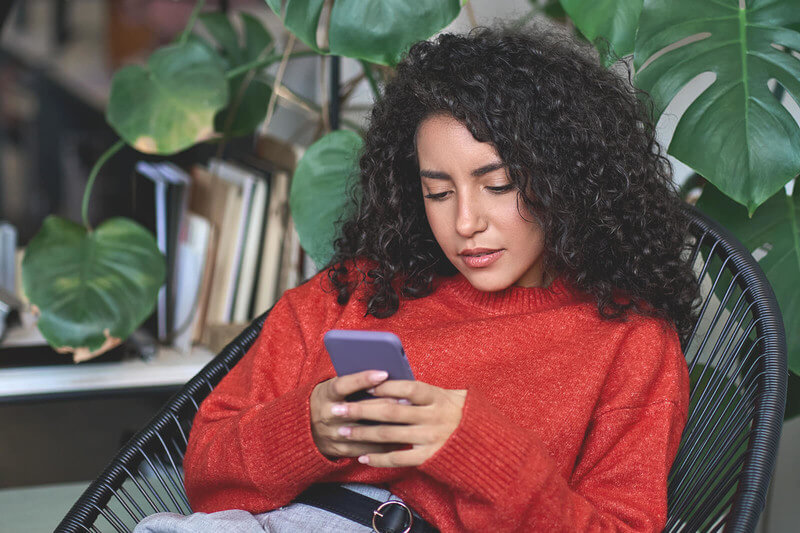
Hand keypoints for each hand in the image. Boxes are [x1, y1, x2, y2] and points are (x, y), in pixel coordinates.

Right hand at [310, 370, 409, 458]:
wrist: (303, 428)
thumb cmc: (329, 399)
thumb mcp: (332, 387)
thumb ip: (352, 382)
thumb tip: (383, 374)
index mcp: (325, 395)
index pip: (343, 385)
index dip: (362, 379)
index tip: (383, 373)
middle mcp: (327, 415)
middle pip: (358, 410)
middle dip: (384, 404)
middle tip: (407, 399)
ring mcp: (333, 435)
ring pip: (364, 432)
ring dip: (387, 426)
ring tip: (407, 418)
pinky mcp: (340, 450)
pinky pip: (366, 448)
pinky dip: (384, 444)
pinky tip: (400, 437)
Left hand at [331, 380, 466, 467]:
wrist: (485, 442)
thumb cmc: (460, 413)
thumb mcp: (448, 395)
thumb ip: (421, 391)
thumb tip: (389, 380)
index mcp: (437, 397)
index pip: (407, 388)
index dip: (384, 386)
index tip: (363, 385)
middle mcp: (433, 417)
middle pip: (390, 411)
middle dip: (360, 410)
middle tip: (337, 409)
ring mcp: (431, 438)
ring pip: (390, 435)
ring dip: (363, 434)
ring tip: (343, 432)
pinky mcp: (429, 458)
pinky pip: (399, 459)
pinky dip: (379, 458)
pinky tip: (362, 456)